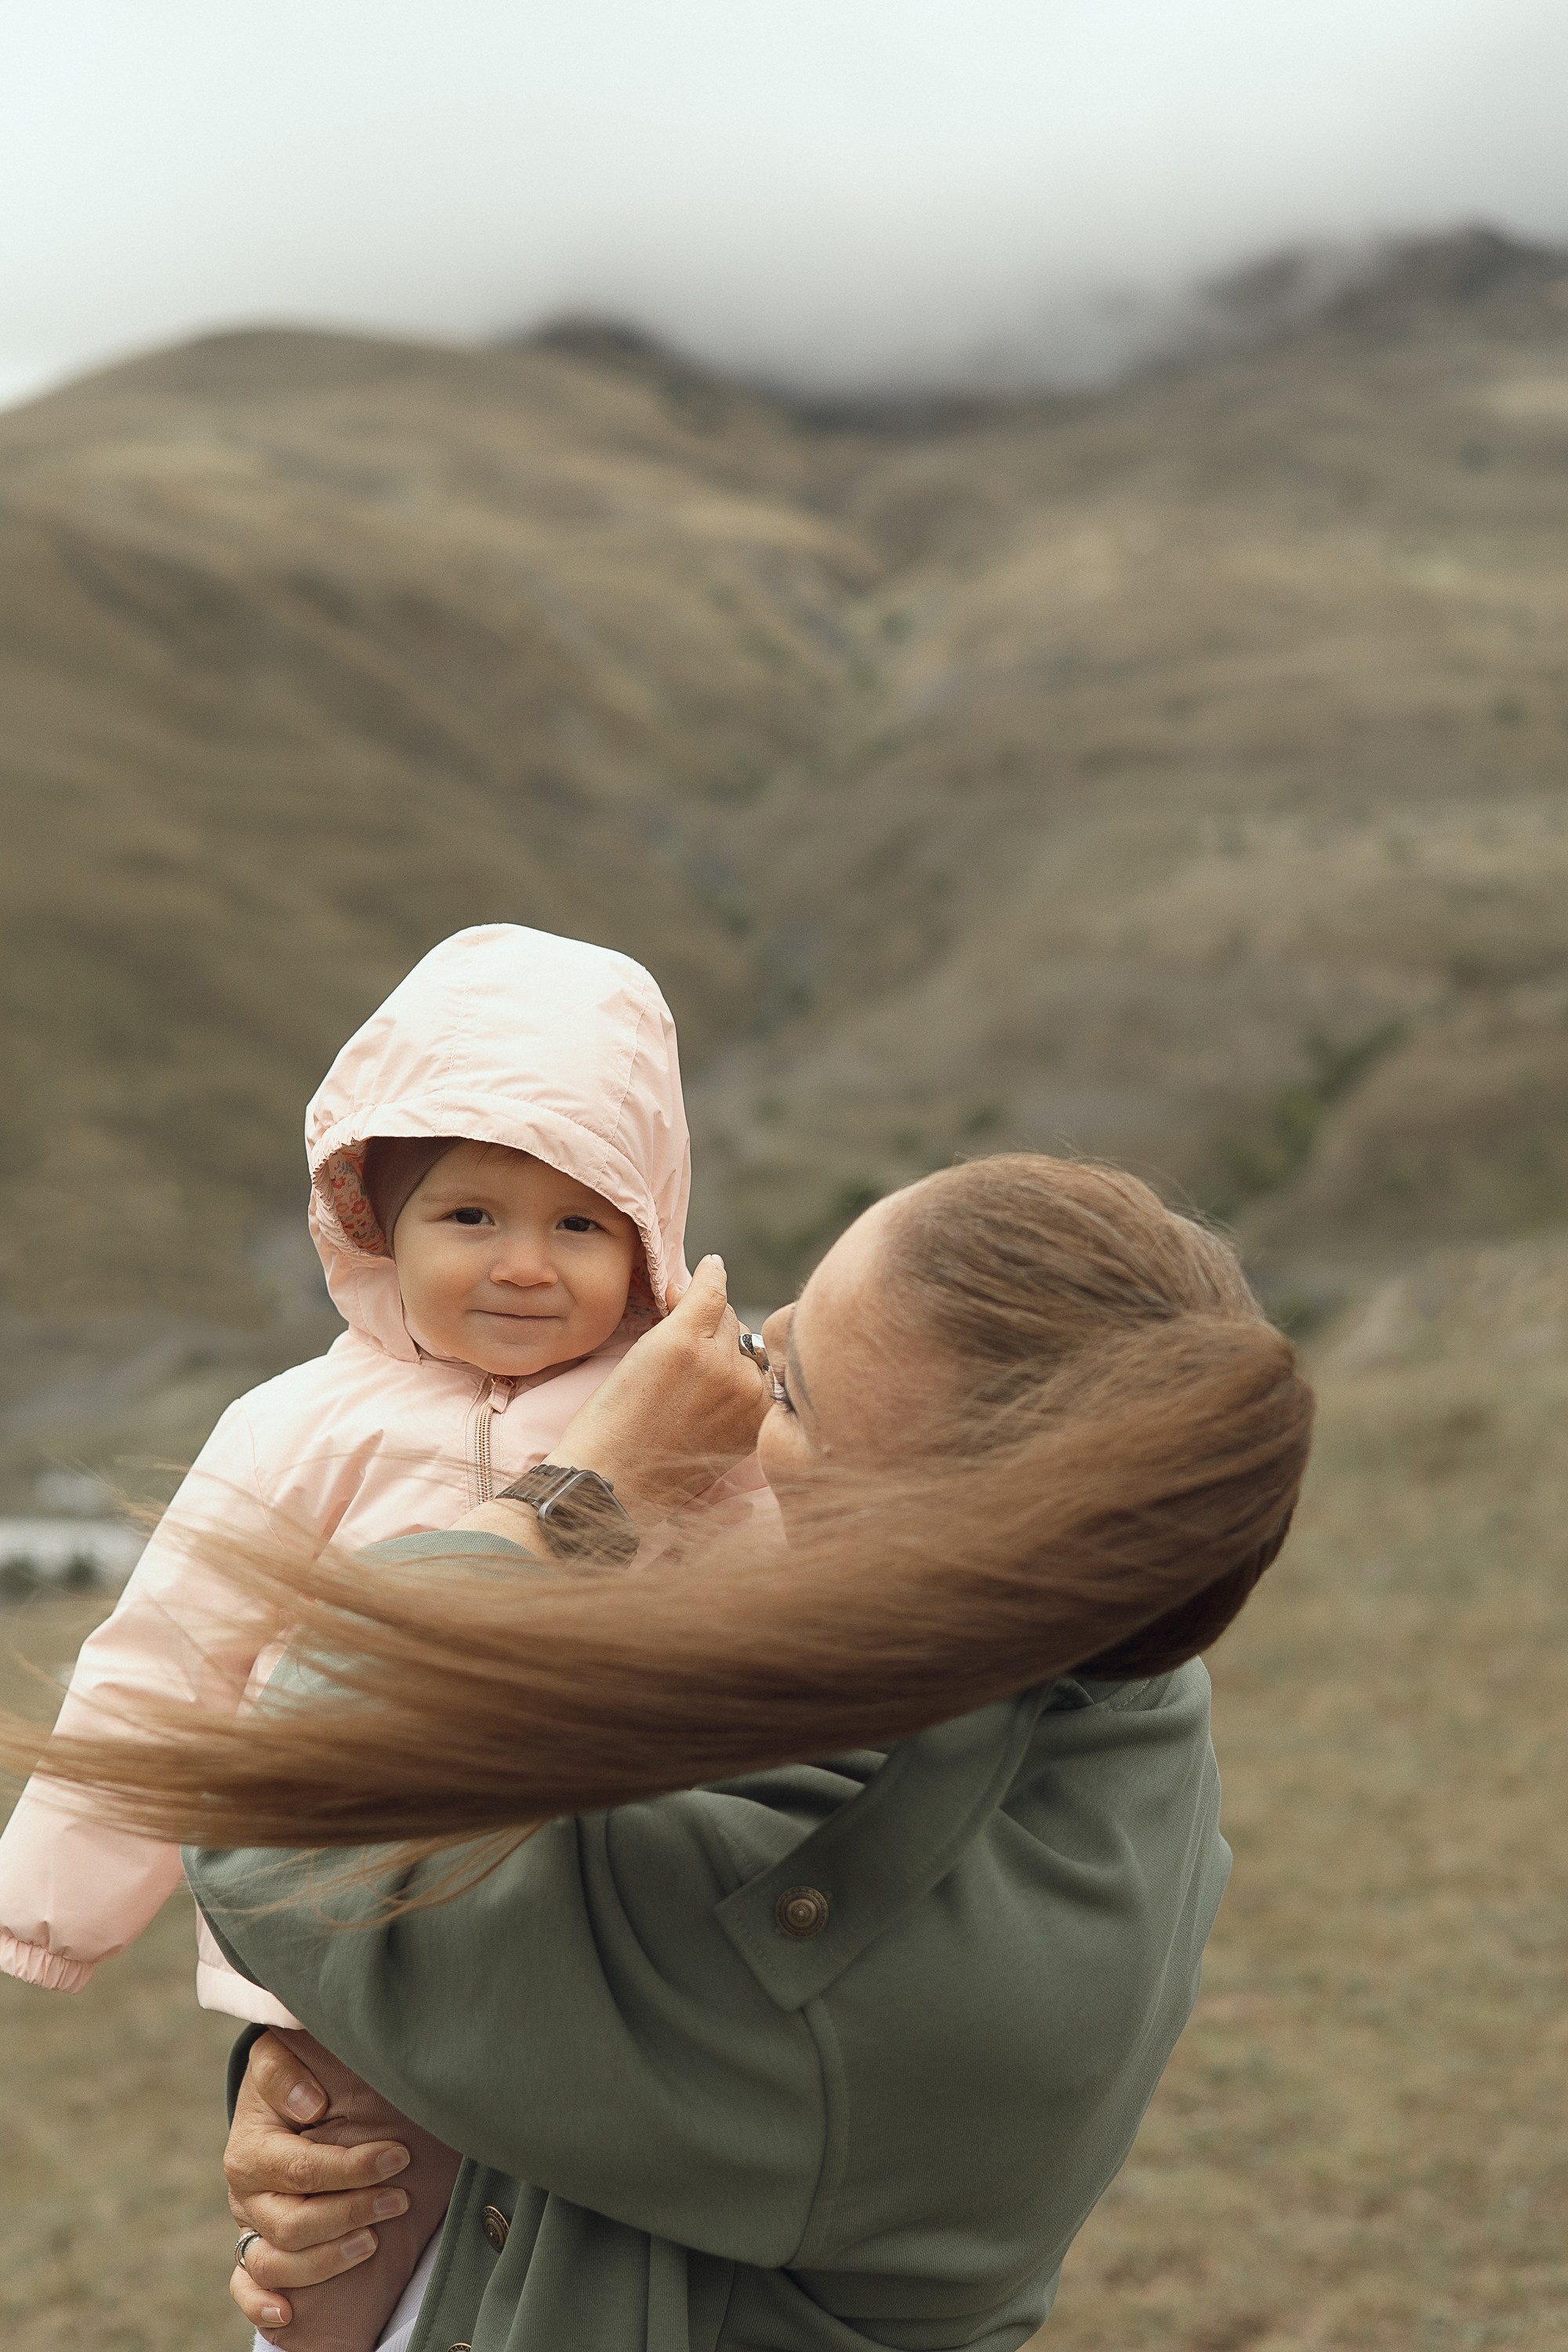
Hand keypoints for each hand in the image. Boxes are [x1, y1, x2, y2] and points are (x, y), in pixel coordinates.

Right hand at [224, 2031, 410, 2336]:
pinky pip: (243, 2288)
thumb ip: (284, 2070)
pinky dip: (261, 2306)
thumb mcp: (278, 2053)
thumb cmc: (289, 2074)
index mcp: (251, 2148)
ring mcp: (247, 2225)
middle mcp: (245, 2193)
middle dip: (352, 2212)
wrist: (273, 2095)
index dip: (354, 2168)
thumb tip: (311, 2105)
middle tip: (400, 2199)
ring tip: (374, 2242)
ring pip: (277, 2262)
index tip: (399, 2156)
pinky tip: (289, 2315)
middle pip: (294, 2224)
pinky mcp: (248, 2248)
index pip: (303, 2169)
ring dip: (327, 2259)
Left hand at [458, 1256, 769, 1542]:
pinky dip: (707, 1276)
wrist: (608, 1483)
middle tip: (676, 1370)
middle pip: (741, 1336)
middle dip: (714, 1341)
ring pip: (721, 1315)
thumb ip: (737, 1400)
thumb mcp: (714, 1439)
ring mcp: (720, 1364)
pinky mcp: (683, 1342)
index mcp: (763, 1419)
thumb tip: (741, 1344)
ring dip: (697, 1320)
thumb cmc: (650, 1468)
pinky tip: (708, 1268)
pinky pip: (709, 1291)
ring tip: (663, 1356)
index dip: (733, 1357)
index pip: (763, 1363)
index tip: (712, 1363)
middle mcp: (751, 1390)